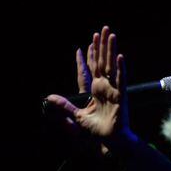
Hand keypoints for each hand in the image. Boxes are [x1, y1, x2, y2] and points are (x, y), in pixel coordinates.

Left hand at [47, 26, 129, 141]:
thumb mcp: (77, 116)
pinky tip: (120, 56)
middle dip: (101, 46)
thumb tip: (49, 97)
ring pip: (111, 66)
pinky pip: (121, 80)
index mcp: (94, 91)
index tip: (84, 46)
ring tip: (111, 35)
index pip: (89, 70)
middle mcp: (104, 87)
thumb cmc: (97, 130)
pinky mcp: (121, 96)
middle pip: (101, 62)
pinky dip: (121, 69)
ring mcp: (113, 89)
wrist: (110, 140)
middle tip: (101, 29)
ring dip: (111, 50)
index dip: (87, 58)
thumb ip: (65, 105)